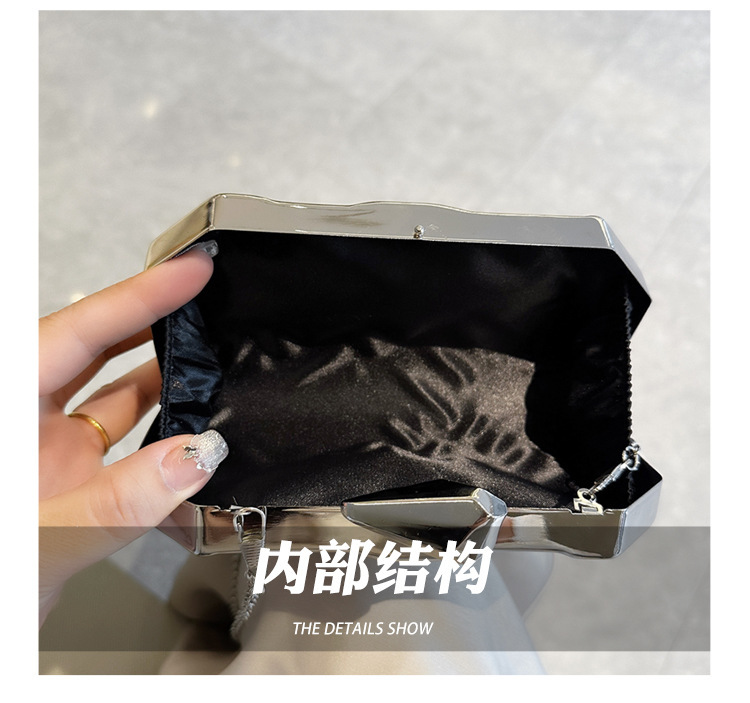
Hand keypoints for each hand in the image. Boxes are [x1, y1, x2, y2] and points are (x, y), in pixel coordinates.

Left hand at [39, 247, 227, 624]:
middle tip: (207, 300)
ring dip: (167, 387)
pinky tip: (196, 453)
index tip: (190, 269)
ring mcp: (52, 454)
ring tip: (215, 368)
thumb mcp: (42, 538)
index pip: (78, 331)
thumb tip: (195, 456)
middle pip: (96, 350)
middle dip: (154, 322)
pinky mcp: (74, 483)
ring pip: (117, 399)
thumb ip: (121, 500)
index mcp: (10, 411)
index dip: (140, 294)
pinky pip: (129, 451)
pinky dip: (165, 450)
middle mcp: (30, 423)